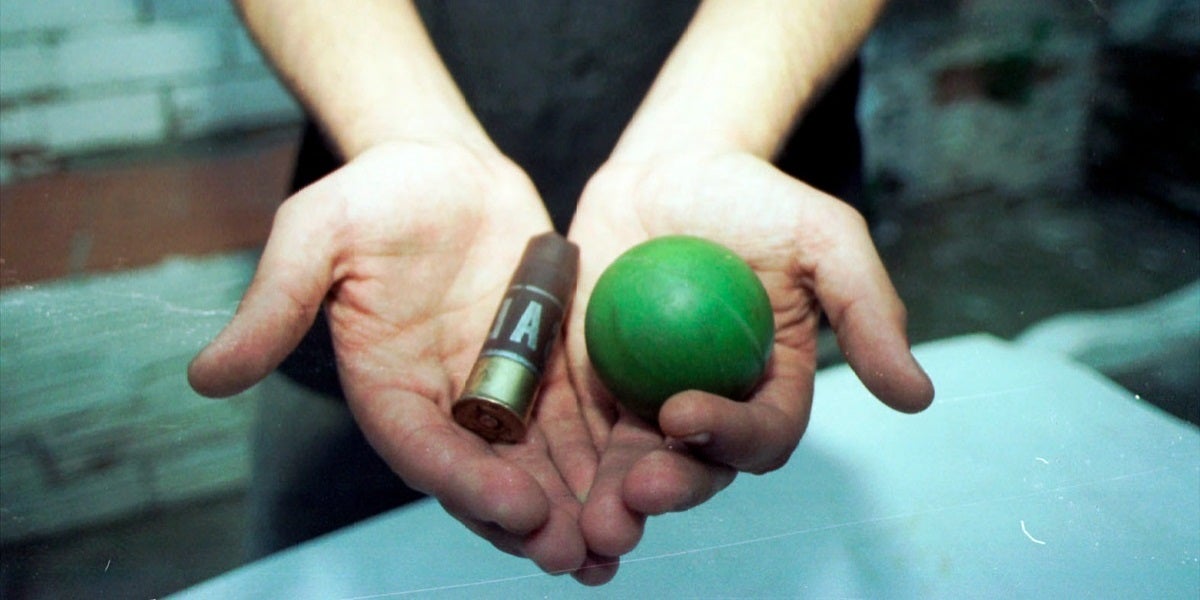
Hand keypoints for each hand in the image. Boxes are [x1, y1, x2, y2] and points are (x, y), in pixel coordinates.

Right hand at [188, 141, 610, 580]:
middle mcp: (444, 403)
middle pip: (487, 475)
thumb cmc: (375, 192)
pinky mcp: (547, 371)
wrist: (441, 163)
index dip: (467, 483)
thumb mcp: (316, 234)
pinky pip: (580, 421)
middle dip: (531, 519)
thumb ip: (275, 304)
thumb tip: (204, 378)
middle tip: (577, 555)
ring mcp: (498, 392)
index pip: (425, 450)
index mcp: (387, 386)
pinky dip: (606, 458)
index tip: (519, 507)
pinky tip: (643, 487)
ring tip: (616, 545)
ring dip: (576, 507)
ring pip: (539, 463)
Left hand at [565, 149, 934, 557]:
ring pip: (631, 466)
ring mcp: (646, 402)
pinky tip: (533, 479)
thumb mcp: (824, 237)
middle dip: (666, 491)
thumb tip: (916, 397)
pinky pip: (575, 431)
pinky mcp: (592, 388)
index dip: (728, 436)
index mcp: (771, 388)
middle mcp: (712, 408)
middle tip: (630, 499)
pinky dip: (560, 462)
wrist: (670, 168)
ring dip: (609, 501)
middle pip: (695, 469)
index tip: (683, 412)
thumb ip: (866, 309)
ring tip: (584, 520)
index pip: (760, 434)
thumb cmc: (754, 198)